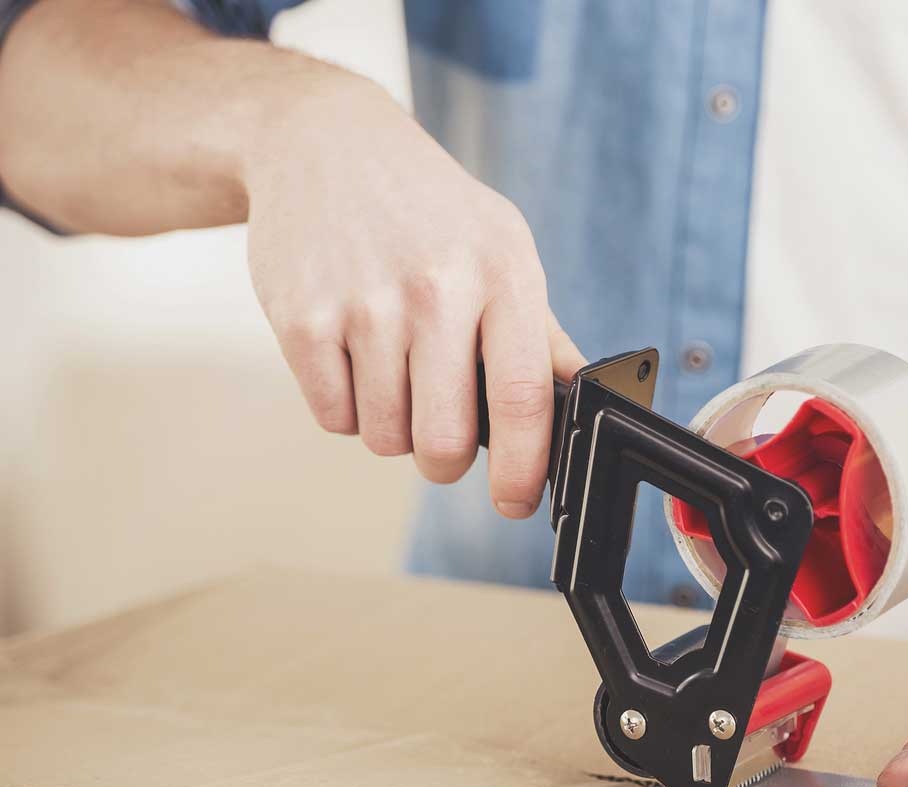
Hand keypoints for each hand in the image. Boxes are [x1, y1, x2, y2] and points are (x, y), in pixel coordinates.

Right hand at [243, 74, 584, 517]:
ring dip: (394, 428)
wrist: (323, 142)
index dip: (523, 469)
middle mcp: (436, 289)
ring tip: (396, 372)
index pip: (523, 399)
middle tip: (444, 438)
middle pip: (443, 440)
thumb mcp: (503, 248)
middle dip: (445, 460)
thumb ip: (542, 334)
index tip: (516, 501)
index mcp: (502, 274)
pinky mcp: (301, 318)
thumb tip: (584, 403)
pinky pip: (335, 418)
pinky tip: (354, 358)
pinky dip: (348, 409)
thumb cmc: (428, 209)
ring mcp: (364, 304)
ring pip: (386, 437)